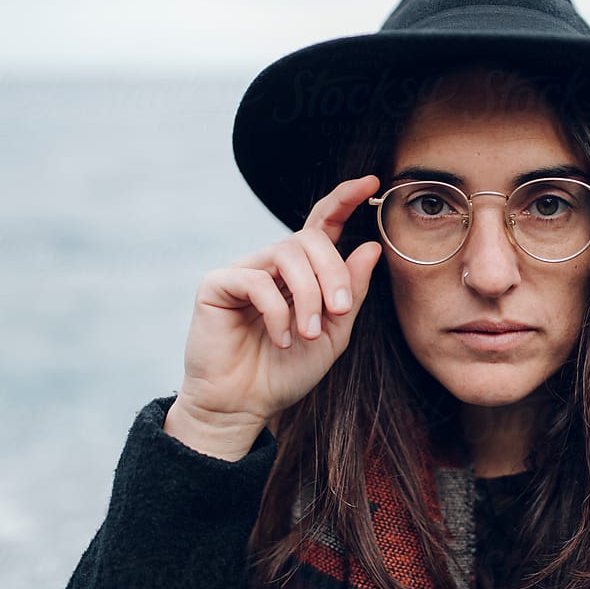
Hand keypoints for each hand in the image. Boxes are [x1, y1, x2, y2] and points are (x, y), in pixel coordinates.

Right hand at [167, 175, 382, 455]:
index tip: (371, 183)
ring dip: (308, 295)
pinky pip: (255, 279)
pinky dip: (276, 311)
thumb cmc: (287, 371)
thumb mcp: (333, 333)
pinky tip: (281, 337)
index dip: (344, 199)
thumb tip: (371, 246)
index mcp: (303, 272)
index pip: (324, 224)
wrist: (245, 405)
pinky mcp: (217, 284)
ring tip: (308, 334)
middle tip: (339, 312)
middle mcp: (272, 263)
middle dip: (333, 273)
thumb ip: (351, 292)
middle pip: (310, 239)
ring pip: (286, 254)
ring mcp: (244, 270)